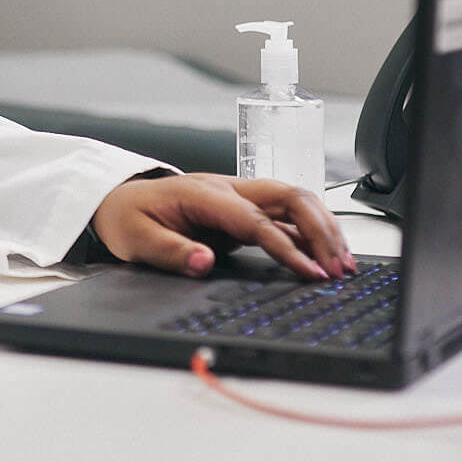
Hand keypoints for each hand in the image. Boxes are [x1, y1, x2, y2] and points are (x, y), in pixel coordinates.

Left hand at [89, 172, 354, 280]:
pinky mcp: (243, 210)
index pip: (256, 220)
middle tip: (338, 268)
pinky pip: (286, 216)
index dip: (286, 246)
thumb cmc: (129, 217)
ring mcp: (239, 196)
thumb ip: (172, 251)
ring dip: (323, 229)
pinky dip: (310, 233)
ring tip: (343, 263)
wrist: (118, 200)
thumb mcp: (137, 240)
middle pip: (290, 196)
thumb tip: (204, 262)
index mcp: (204, 193)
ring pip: (295, 201)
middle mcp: (229, 189)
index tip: (309, 272)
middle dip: (320, 231)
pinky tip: (325, 256)